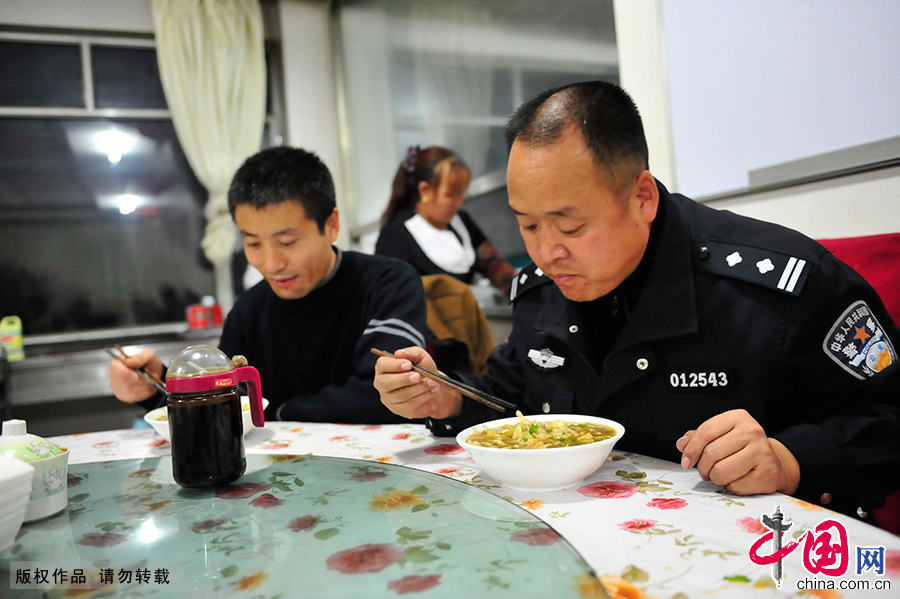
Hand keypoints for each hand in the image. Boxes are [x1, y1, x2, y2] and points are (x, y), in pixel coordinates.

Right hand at [108, 349, 162, 403]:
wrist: (152, 375)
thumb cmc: (148, 364)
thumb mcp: (149, 356)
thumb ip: (141, 357)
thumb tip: (130, 362)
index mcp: (118, 361)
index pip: (116, 368)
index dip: (125, 373)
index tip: (136, 376)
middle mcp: (114, 374)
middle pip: (122, 381)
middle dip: (139, 381)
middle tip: (150, 379)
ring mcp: (116, 386)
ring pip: (128, 390)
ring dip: (143, 387)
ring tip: (152, 382)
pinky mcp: (122, 395)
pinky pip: (132, 397)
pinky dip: (144, 393)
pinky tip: (149, 388)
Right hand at [373, 346, 462, 419]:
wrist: (434, 386)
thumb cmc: (423, 370)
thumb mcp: (421, 357)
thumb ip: (411, 352)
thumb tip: (399, 353)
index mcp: (384, 368)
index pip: (382, 365)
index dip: (394, 365)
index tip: (408, 364)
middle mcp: (382, 384)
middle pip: (386, 383)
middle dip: (404, 379)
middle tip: (418, 376)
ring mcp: (389, 399)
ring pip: (401, 395)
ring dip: (419, 388)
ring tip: (431, 382)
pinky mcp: (399, 410)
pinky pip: (409, 405)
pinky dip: (423, 397)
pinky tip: (431, 391)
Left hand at [676, 409, 799, 495]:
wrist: (774, 463)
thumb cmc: (741, 448)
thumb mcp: (721, 435)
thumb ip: (698, 437)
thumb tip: (681, 445)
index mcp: (738, 417)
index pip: (705, 432)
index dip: (691, 450)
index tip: (685, 462)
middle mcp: (752, 432)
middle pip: (711, 454)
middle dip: (703, 468)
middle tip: (706, 471)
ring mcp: (763, 452)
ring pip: (721, 472)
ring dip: (715, 478)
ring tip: (720, 475)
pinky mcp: (768, 474)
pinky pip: (736, 486)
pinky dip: (731, 487)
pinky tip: (738, 480)